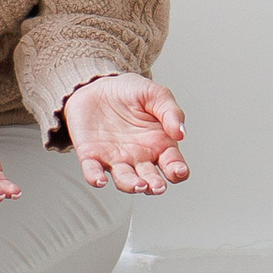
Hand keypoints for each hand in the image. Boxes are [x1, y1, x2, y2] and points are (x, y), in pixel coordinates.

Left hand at [62, 73, 190, 192]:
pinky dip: (95, 177)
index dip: (178, 171)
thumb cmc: (130, 92)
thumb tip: (181, 133)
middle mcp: (139, 157)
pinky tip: (100, 180)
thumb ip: (170, 112)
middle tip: (157, 186)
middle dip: (154, 186)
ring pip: (124, 180)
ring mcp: (116, 158)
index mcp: (159, 144)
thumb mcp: (156, 95)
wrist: (98, 85)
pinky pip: (92, 171)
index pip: (173, 165)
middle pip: (150, 179)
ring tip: (137, 185)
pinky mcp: (91, 155)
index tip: (179, 170)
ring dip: (131, 185)